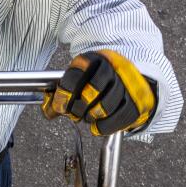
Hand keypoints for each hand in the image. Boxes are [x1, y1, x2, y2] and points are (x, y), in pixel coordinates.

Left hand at [42, 48, 156, 135]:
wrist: (134, 81)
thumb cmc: (102, 82)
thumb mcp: (82, 78)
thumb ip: (64, 92)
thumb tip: (49, 112)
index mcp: (95, 59)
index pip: (75, 75)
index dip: (64, 94)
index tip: (59, 107)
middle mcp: (112, 69)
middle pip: (89, 92)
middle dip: (78, 108)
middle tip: (74, 114)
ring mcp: (126, 85)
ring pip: (103, 107)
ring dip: (90, 117)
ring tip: (88, 117)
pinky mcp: (136, 102)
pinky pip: (116, 119)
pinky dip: (103, 127)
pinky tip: (98, 125)